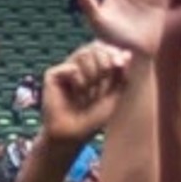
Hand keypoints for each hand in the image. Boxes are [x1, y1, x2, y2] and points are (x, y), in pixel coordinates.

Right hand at [35, 37, 135, 151]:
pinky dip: (79, 82)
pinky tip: (76, 95)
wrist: (73, 134)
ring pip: (84, 53)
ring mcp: (66, 68)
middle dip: (104, 65)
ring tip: (89, 94)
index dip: (113, 52)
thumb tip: (127, 52)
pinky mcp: (53, 75)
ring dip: (93, 74)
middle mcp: (79, 64)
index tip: (121, 64)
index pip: (105, 46)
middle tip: (102, 86)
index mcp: (94, 66)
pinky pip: (72, 67)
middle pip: (95, 46)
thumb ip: (120, 74)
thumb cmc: (93, 118)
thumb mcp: (114, 95)